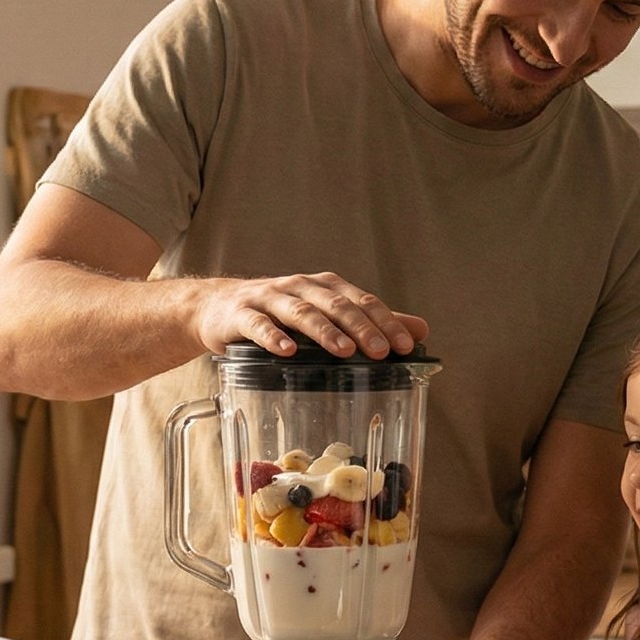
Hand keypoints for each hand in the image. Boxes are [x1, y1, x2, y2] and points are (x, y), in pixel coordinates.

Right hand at [193, 272, 426, 360]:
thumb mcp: (325, 315)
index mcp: (325, 287)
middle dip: (361, 327)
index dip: (385, 321)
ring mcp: (269, 299)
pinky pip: (258, 325)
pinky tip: (287, 351)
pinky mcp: (241, 315)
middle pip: (335, 305)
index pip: (362, 301)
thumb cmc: (278, 315)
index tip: (406, 346)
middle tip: (381, 352)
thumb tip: (420, 330)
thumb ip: (370, 322)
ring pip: (301, 312)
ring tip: (344, 351)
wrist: (219, 308)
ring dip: (324, 331)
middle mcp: (300, 287)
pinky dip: (273, 337)